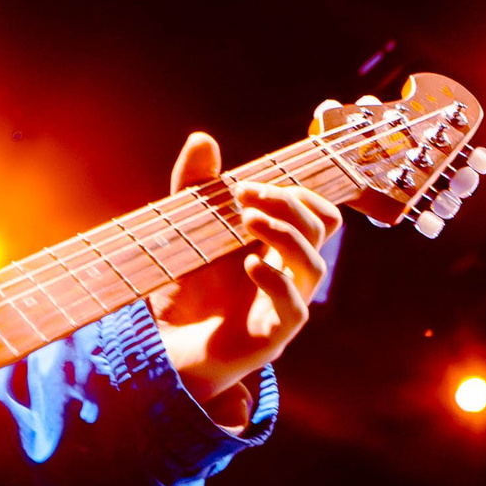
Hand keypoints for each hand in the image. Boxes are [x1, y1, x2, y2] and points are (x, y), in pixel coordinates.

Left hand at [150, 132, 341, 424]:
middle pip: (322, 229)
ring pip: (314, 265)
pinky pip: (293, 308)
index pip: (316, 212)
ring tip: (246, 221)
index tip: (245, 187)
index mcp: (279, 248)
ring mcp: (285, 306)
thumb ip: (194, 186)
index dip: (291, 193)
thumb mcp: (186, 232)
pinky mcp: (273, 337)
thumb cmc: (184, 292)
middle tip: (244, 196)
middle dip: (289, 204)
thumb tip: (202, 138)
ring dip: (285, 235)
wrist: (162, 348)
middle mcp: (290, 274)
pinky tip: (248, 265)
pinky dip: (275, 281)